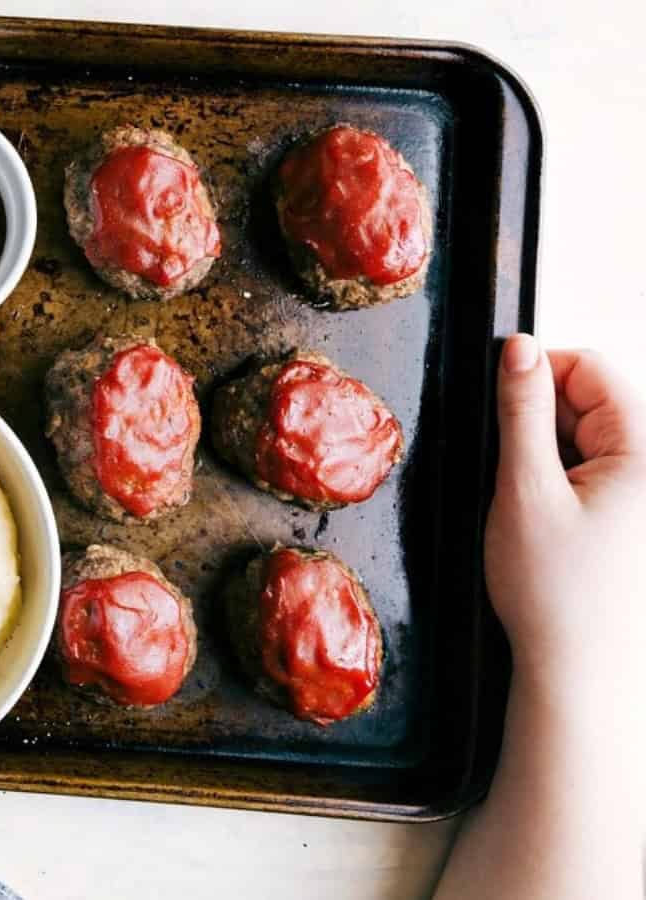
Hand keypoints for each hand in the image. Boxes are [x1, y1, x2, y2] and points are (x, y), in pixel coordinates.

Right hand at [484, 334, 645, 695]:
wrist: (582, 675)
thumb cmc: (555, 595)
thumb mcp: (524, 491)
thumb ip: (521, 411)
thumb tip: (518, 348)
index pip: (593, 368)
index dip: (536, 374)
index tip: (497, 405)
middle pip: (597, 401)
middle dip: (545, 423)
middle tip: (517, 478)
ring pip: (596, 439)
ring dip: (555, 457)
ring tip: (536, 510)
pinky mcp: (643, 521)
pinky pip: (604, 475)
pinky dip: (569, 487)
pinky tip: (554, 526)